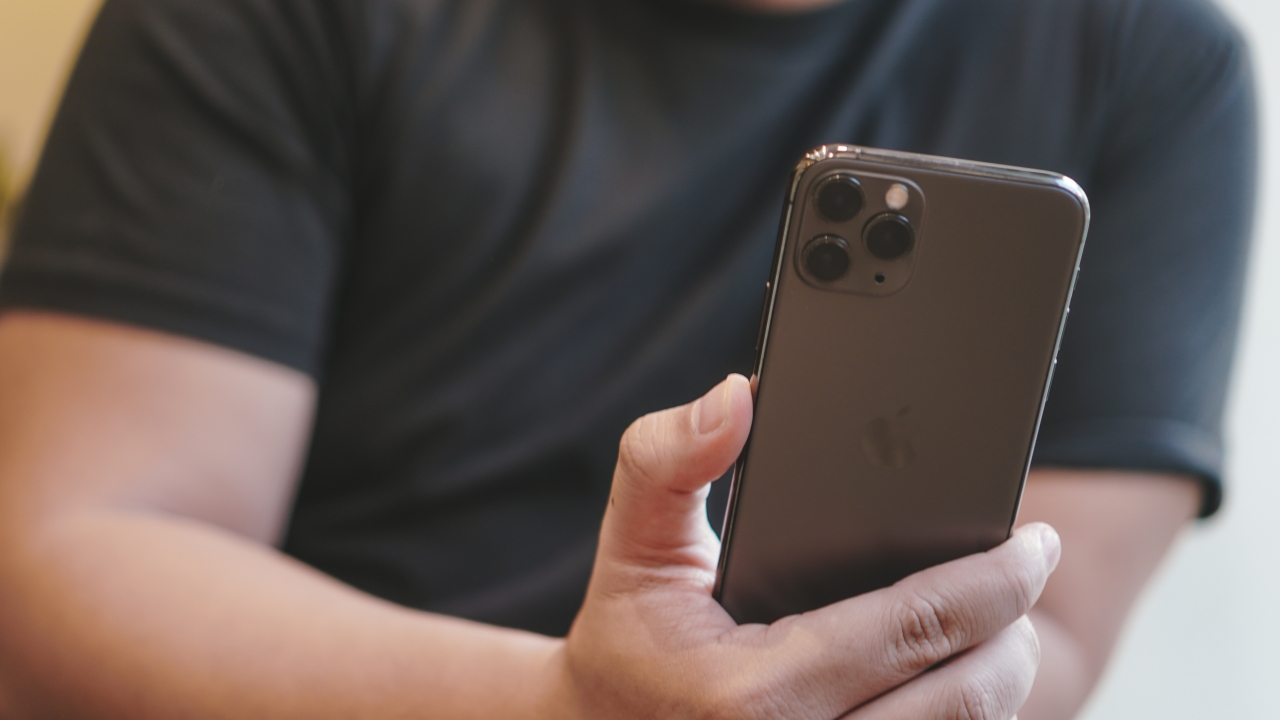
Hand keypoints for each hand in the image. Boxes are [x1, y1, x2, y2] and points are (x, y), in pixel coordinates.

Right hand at [551, 374, 1060, 718]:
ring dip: (1000, 680)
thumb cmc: (630, 640)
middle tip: (1026, 571)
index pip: (916, 629)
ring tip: (1000, 622)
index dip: (994, 580)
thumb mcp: (634, 542)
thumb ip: (669, 458)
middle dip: (1014, 628)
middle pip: (967, 697)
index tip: (1034, 543)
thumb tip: (738, 397)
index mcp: (755, 694)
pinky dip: (960, 718)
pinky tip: (954, 676)